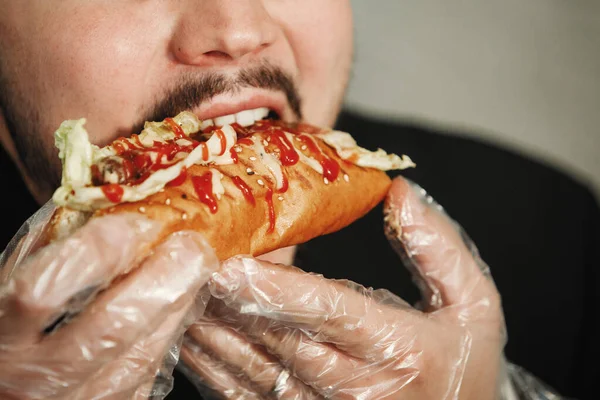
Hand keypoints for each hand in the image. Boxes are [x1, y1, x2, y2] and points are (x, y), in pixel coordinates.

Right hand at [0, 210, 218, 399]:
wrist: (14, 392)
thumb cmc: (10, 334)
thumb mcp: (10, 287)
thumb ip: (47, 253)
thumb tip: (106, 208)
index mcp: (2, 339)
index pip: (44, 292)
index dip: (95, 251)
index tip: (138, 222)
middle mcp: (37, 380)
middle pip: (112, 327)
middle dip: (162, 279)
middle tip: (192, 245)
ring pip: (142, 354)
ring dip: (177, 305)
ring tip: (196, 268)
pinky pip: (150, 371)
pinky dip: (171, 333)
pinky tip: (179, 304)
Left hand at [180, 177, 505, 398]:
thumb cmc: (463, 364)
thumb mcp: (473, 304)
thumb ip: (439, 248)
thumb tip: (400, 194)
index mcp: (402, 350)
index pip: (329, 313)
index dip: (277, 290)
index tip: (229, 266)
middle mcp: (359, 390)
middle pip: (279, 341)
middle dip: (227, 304)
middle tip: (183, 268)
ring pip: (254, 374)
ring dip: (210, 336)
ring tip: (171, 298)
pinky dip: (213, 373)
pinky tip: (188, 341)